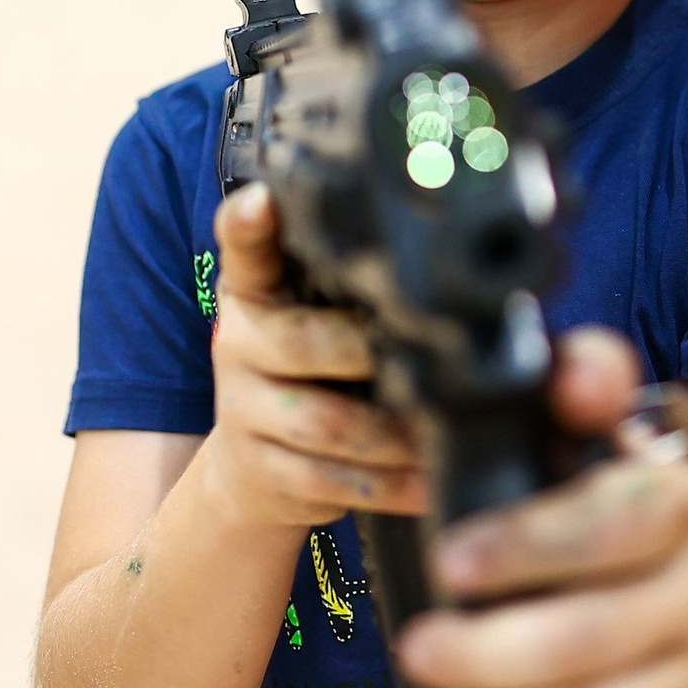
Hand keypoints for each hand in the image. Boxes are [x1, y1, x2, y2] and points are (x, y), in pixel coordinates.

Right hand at [196, 183, 428, 529]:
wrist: (254, 465)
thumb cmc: (313, 369)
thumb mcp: (316, 313)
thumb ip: (356, 286)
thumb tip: (448, 265)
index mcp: (255, 290)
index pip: (244, 248)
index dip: (249, 224)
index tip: (261, 201)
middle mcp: (239, 342)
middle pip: (301, 344)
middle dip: (369, 354)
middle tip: (431, 358)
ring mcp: (243, 411)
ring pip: (328, 425)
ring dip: (398, 435)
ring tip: (447, 431)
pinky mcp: (264, 472)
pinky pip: (335, 481)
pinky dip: (393, 486)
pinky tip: (431, 482)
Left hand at [394, 329, 687, 687]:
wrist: (643, 576)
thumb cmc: (583, 499)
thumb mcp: (577, 430)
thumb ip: (579, 383)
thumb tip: (578, 378)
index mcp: (686, 498)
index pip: (625, 521)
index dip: (533, 544)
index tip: (448, 560)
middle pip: (601, 634)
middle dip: (493, 651)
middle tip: (417, 649)